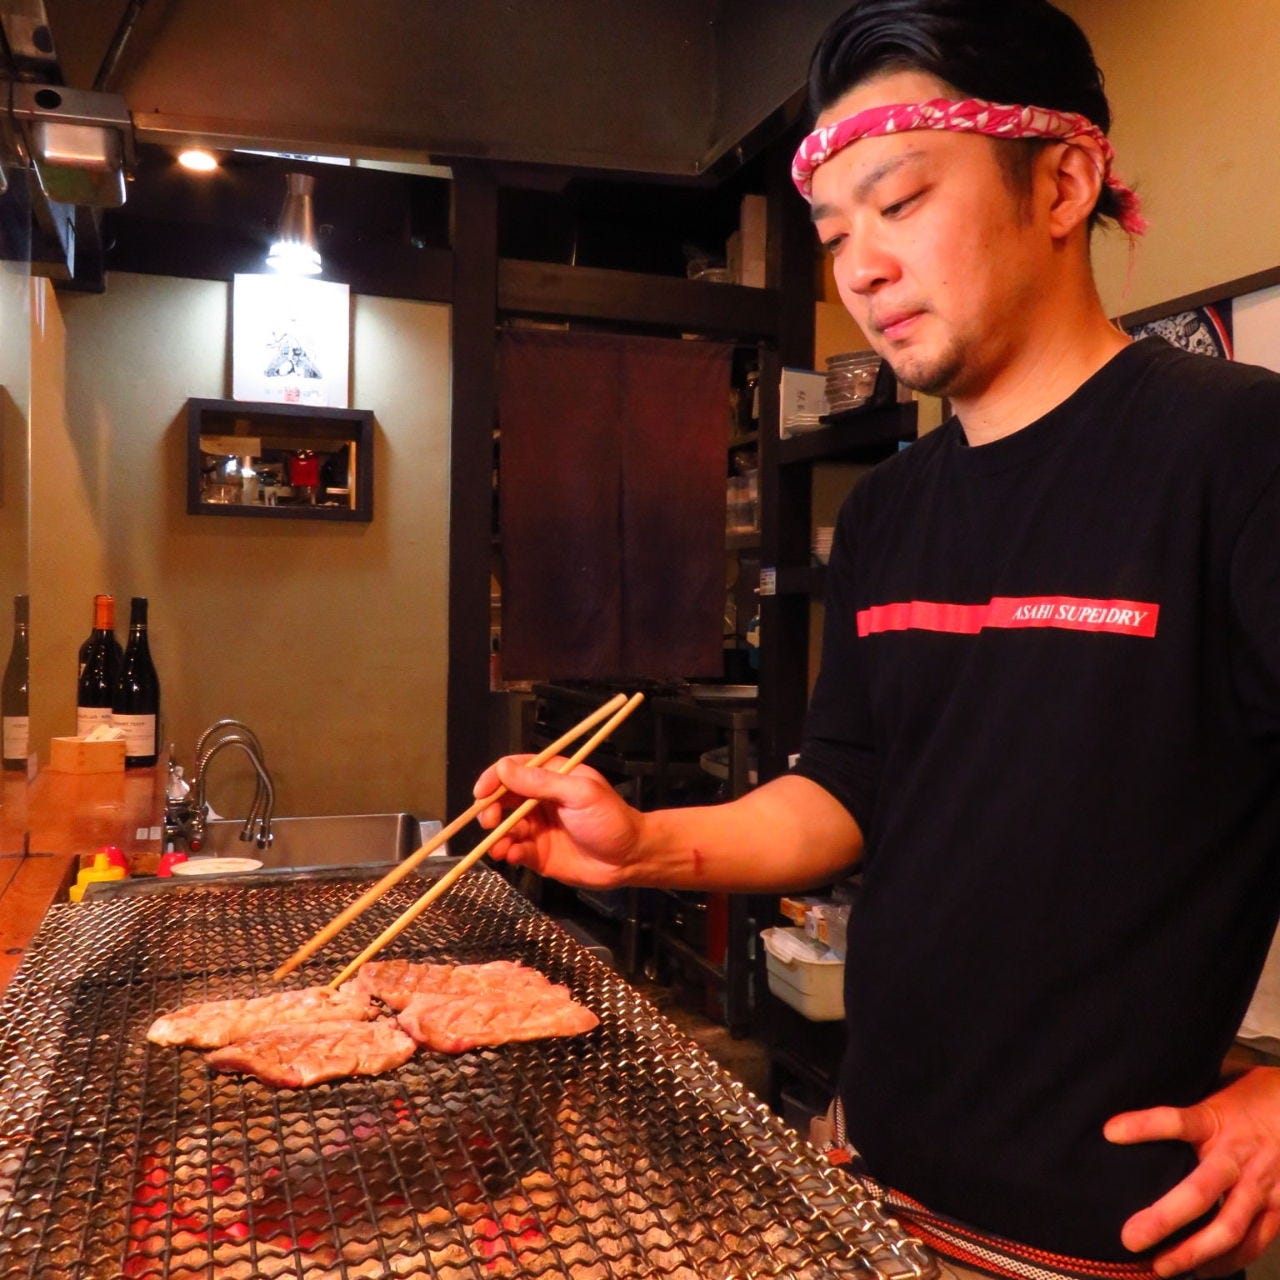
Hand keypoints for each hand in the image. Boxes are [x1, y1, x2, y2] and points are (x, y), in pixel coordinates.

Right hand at [472, 755, 642, 888]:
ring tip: (500, 845)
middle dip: (490, 809)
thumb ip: (540, 782)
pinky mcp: (539, 854)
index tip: (481, 793)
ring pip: (505, 827)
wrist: (630, 859)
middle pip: (502, 799)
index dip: (493, 779)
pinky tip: (513, 855)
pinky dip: (509, 852)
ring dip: (497, 835)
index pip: (514, 770)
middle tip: (490, 821)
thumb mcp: (578, 793)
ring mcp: (538, 828)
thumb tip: (503, 769)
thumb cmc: (610, 819)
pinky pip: (515, 851)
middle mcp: (540, 801)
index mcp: (552, 778)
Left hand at [1104, 1066, 1279, 1275]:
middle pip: (1198, 1192)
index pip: (1175, 1121)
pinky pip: (1254, 1243)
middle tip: (1129, 1238)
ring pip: (1228, 1229)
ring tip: (1161, 1268)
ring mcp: (1263, 1187)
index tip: (1109, 1133)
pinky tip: (1201, 1272)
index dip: (1143, 1126)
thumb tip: (1144, 1083)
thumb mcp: (1221, 1081)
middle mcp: (1238, 1157)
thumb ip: (1189, 1093)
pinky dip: (1228, 1262)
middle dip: (1163, 1219)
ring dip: (1193, 1253)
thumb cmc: (1256, 1093)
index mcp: (1216, 1120)